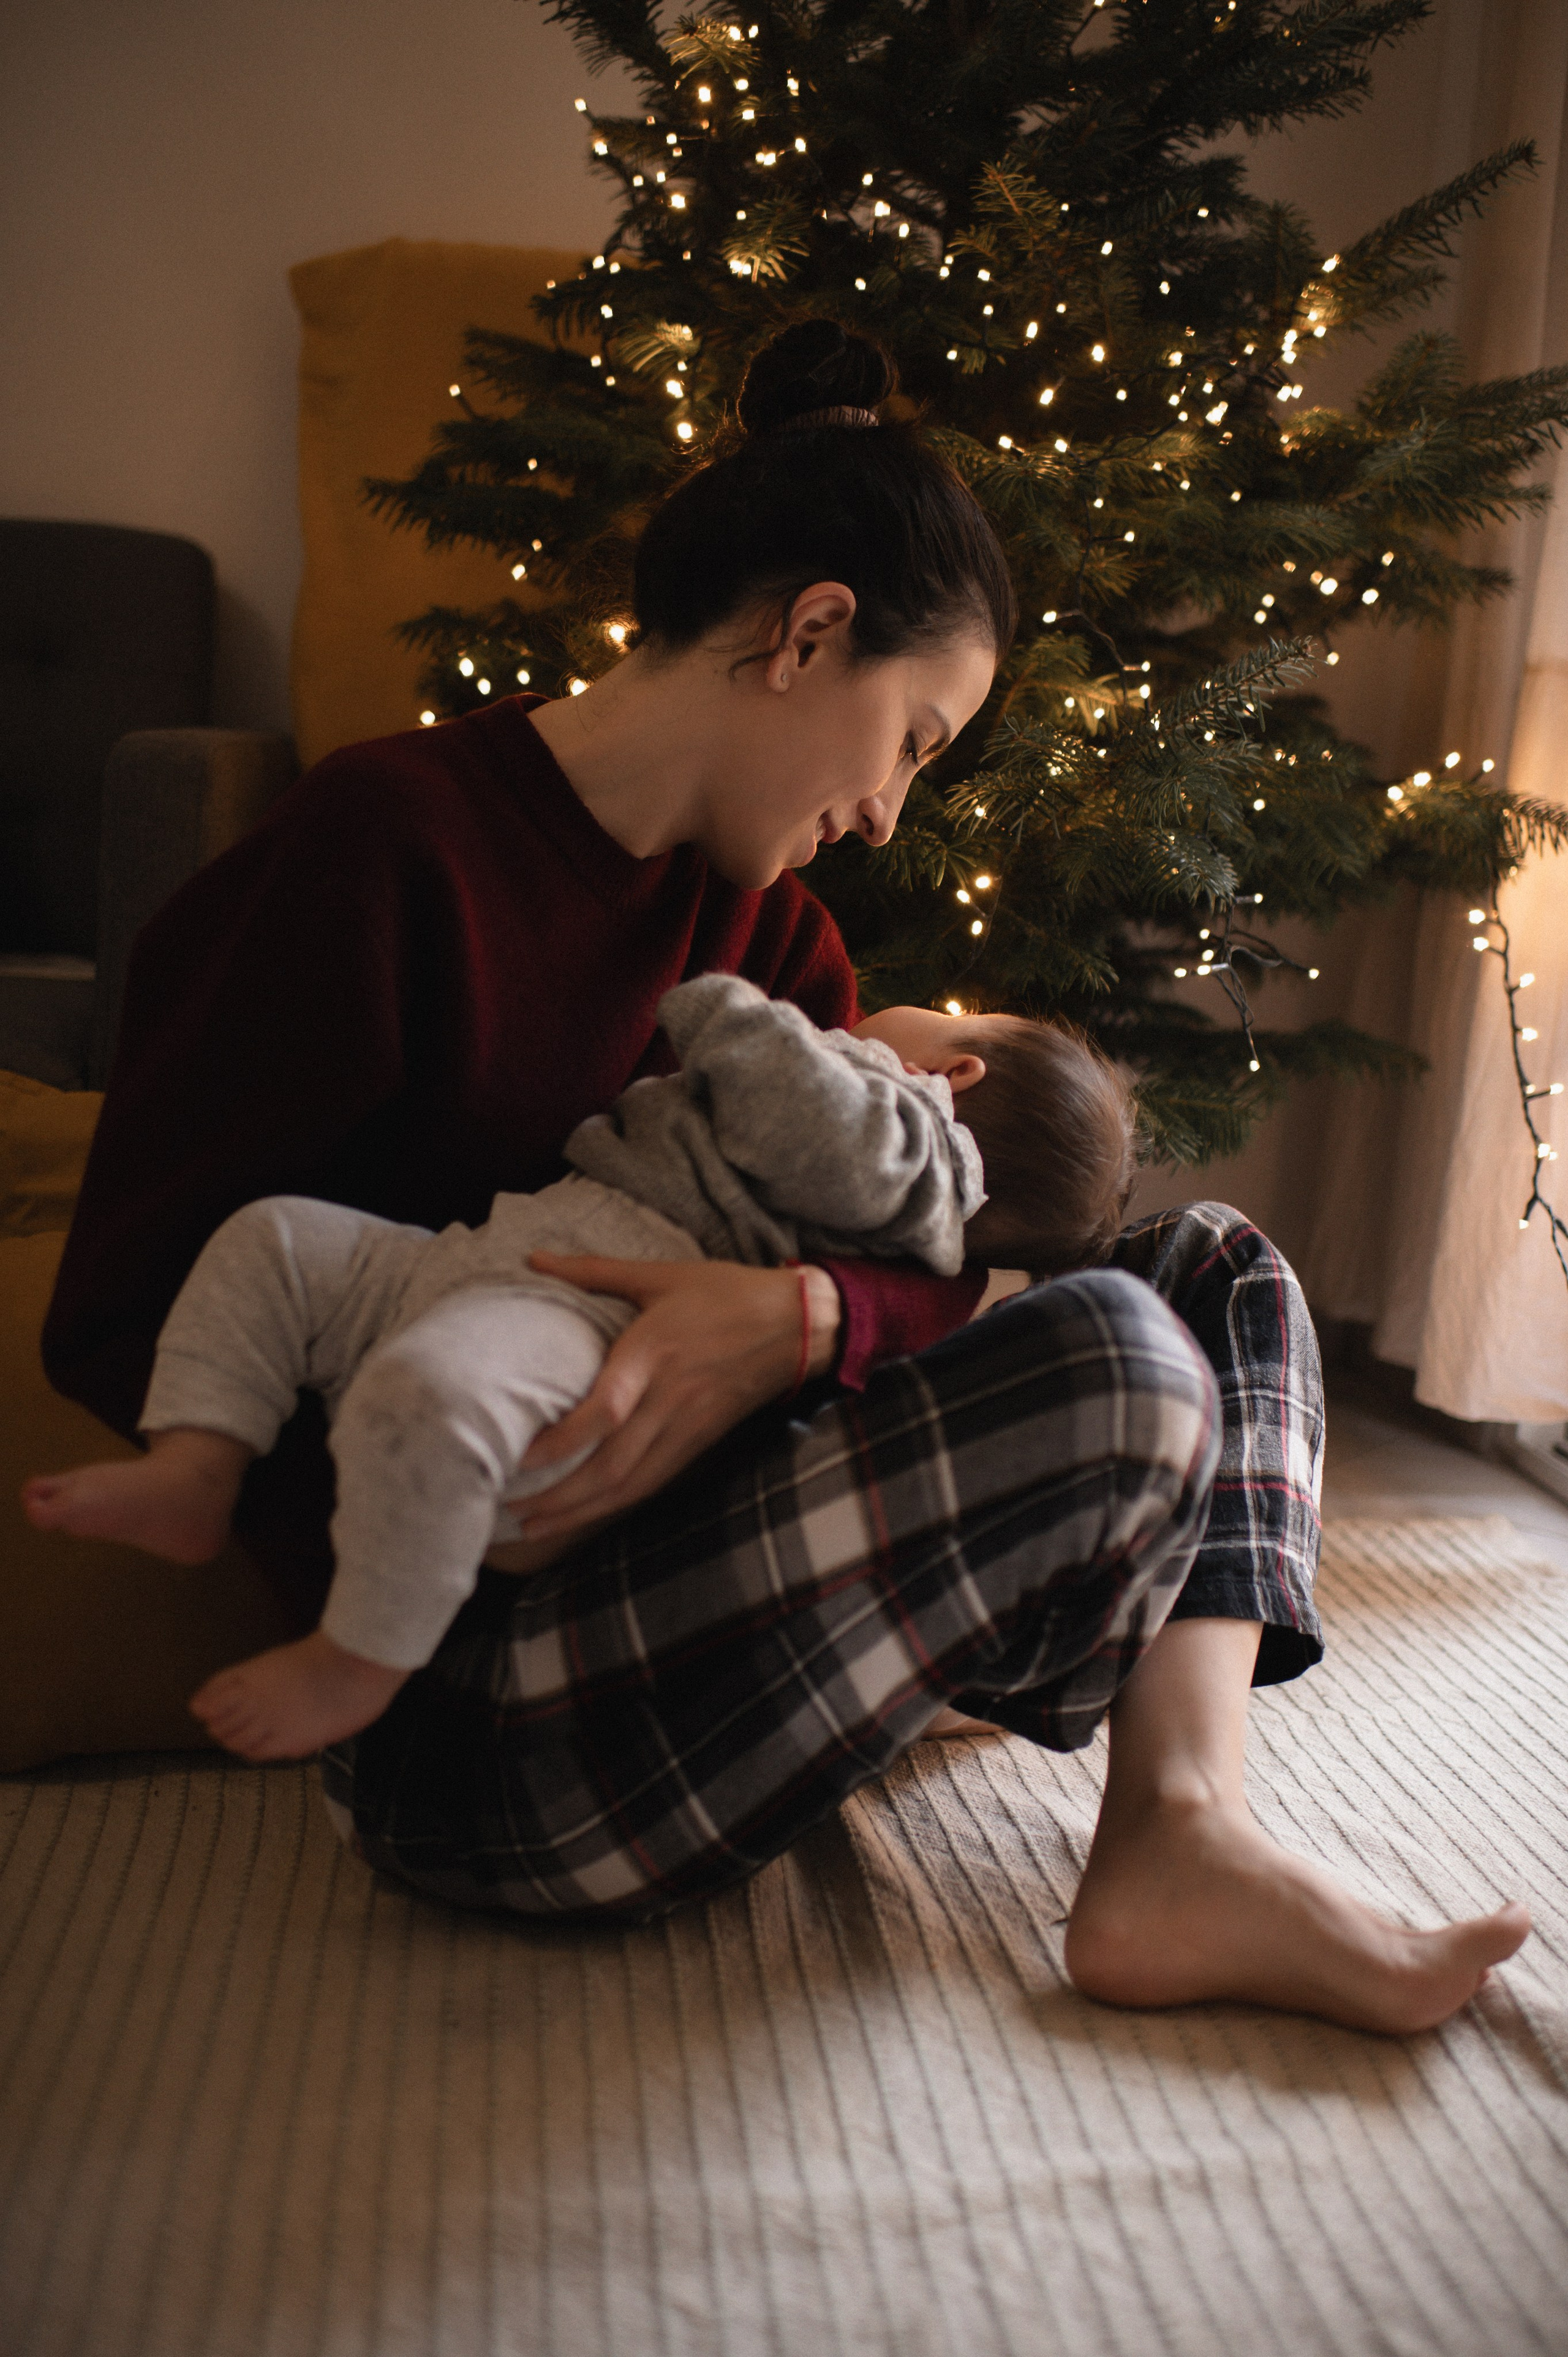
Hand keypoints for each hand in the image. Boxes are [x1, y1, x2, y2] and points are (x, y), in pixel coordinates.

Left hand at [510, 1254, 839, 1541]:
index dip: (561, 1443)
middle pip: (610, 1466)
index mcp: (652, 1354)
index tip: (519, 1458)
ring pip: (629, 1485)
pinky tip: (587, 1514)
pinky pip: (654, 1482)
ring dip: (581, 1512)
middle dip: (559, 1498)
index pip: (603, 1413)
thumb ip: (593, 1272)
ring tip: (535, 1528)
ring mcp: (686, 1427)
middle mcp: (667, 1400)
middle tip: (512, 1514)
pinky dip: (616, 1504)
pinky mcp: (700, 1441)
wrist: (797, 1324)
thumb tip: (535, 1258)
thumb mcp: (659, 1275)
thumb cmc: (724, 1293)